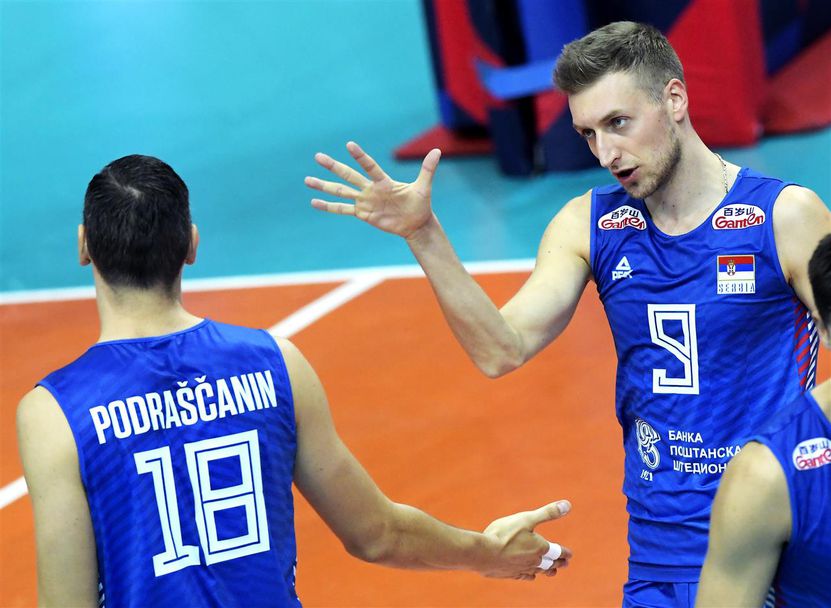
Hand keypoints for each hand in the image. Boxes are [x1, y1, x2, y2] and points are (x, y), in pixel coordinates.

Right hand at [306, 141, 440, 238]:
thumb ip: (427, 170)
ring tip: (307, 180)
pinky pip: (343, 209)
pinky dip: (329, 206)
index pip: (370, 167)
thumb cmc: (420, 204)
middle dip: (333, 167)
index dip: (360, 157)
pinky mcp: (362, 213)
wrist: (416, 223)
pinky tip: (314, 202)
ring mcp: (364, 200)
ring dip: (325, 186)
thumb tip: (438, 151)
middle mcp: (371, 189)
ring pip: (341, 191)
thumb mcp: (423, 188)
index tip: (349, 145)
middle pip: (348, 176)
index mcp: (384, 182)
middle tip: (317, 156)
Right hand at [480, 500, 571, 580]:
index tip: (569, 554)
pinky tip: (529, 575)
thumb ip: (547, 513)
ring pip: (539, 572)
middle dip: (558, 563)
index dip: (564, 553)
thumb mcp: (527, 518)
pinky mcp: (510, 574)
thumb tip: (568, 505)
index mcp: (539, 547)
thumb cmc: (504, 534)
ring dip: (547, 571)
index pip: (557, 551)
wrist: (484, 553)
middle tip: (564, 563)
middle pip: (550, 564)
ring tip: (551, 572)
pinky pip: (524, 576)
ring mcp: (522, 569)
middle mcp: (534, 561)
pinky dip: (530, 575)